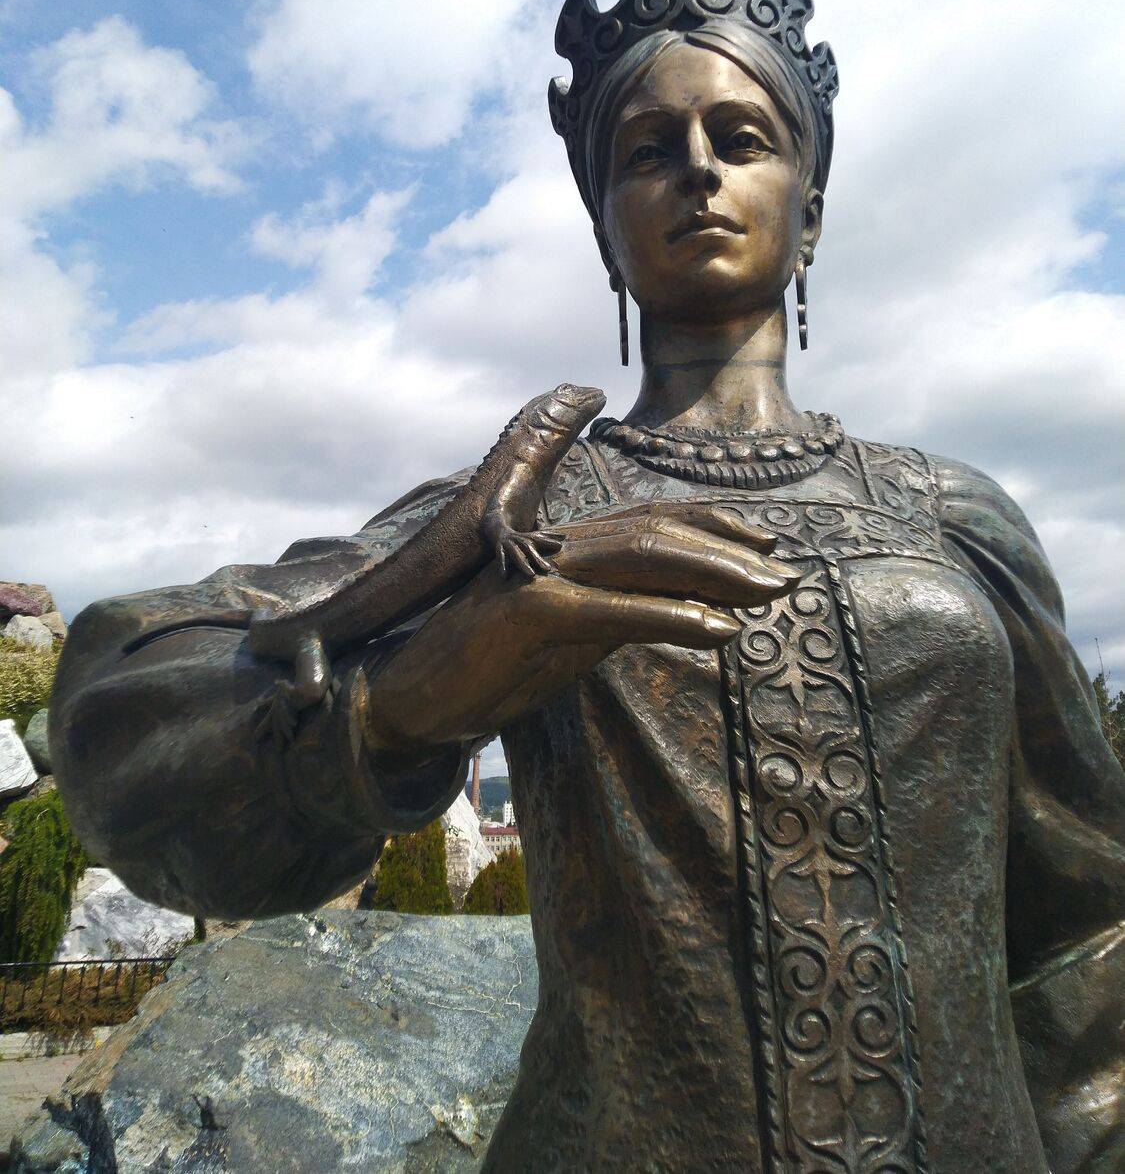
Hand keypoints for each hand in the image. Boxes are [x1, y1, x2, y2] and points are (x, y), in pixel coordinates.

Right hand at [361, 496, 799, 753]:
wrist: (409, 696)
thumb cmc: (491, 667)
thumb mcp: (571, 639)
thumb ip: (622, 615)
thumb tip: (692, 611)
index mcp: (568, 550)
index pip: (652, 521)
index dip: (714, 526)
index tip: (767, 547)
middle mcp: (559, 549)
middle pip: (658, 531)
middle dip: (730, 552)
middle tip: (785, 577)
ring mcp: (541, 574)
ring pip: (643, 554)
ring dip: (715, 573)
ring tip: (767, 595)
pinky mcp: (528, 612)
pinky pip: (613, 610)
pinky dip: (673, 617)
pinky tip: (720, 630)